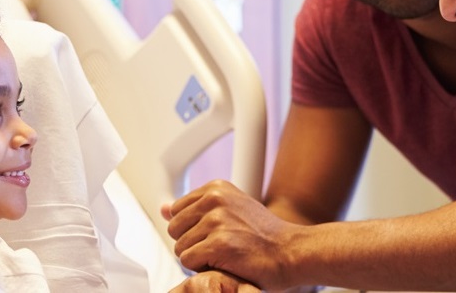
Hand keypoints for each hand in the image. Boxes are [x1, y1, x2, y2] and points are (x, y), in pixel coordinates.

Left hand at [164, 180, 302, 289]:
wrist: (292, 252)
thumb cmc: (265, 236)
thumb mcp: (230, 211)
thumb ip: (195, 209)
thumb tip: (164, 207)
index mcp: (216, 188)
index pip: (177, 211)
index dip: (192, 229)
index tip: (215, 234)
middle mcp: (215, 199)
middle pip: (174, 229)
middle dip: (192, 243)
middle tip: (220, 247)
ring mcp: (216, 220)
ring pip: (180, 247)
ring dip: (199, 258)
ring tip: (225, 255)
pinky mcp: (218, 243)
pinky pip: (188, 261)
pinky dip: (203, 268)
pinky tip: (225, 262)